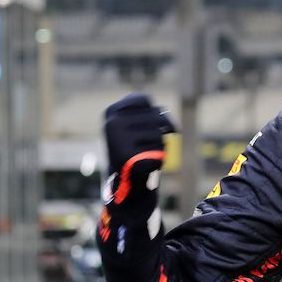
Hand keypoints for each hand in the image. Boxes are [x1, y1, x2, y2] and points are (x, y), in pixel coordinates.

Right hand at [103, 93, 174, 210]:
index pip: (145, 100)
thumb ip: (155, 115)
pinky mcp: (130, 159)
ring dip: (159, 145)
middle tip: (144, 143)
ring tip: (143, 154)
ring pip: (159, 135)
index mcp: (111, 112)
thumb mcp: (139, 125)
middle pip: (156, 116)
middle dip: (158, 130)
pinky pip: (160, 152)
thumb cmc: (135, 147)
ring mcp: (119, 141)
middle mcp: (112, 124)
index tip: (147, 123)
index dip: (154, 111)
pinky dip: (159, 159)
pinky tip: (145, 164)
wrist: (126, 181)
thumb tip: (170, 127)